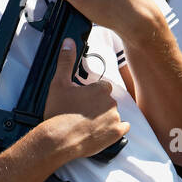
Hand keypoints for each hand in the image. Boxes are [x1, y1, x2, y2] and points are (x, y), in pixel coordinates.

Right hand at [42, 40, 128, 160]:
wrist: (59, 140)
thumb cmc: (58, 113)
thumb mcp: (59, 83)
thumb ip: (66, 61)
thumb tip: (69, 42)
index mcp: (101, 88)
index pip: (102, 87)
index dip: (92, 94)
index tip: (83, 101)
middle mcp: (111, 102)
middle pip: (108, 101)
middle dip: (98, 107)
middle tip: (83, 115)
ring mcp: (115, 119)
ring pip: (113, 115)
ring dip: (105, 119)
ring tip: (88, 126)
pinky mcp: (116, 134)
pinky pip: (123, 129)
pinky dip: (115, 131)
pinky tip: (103, 132)